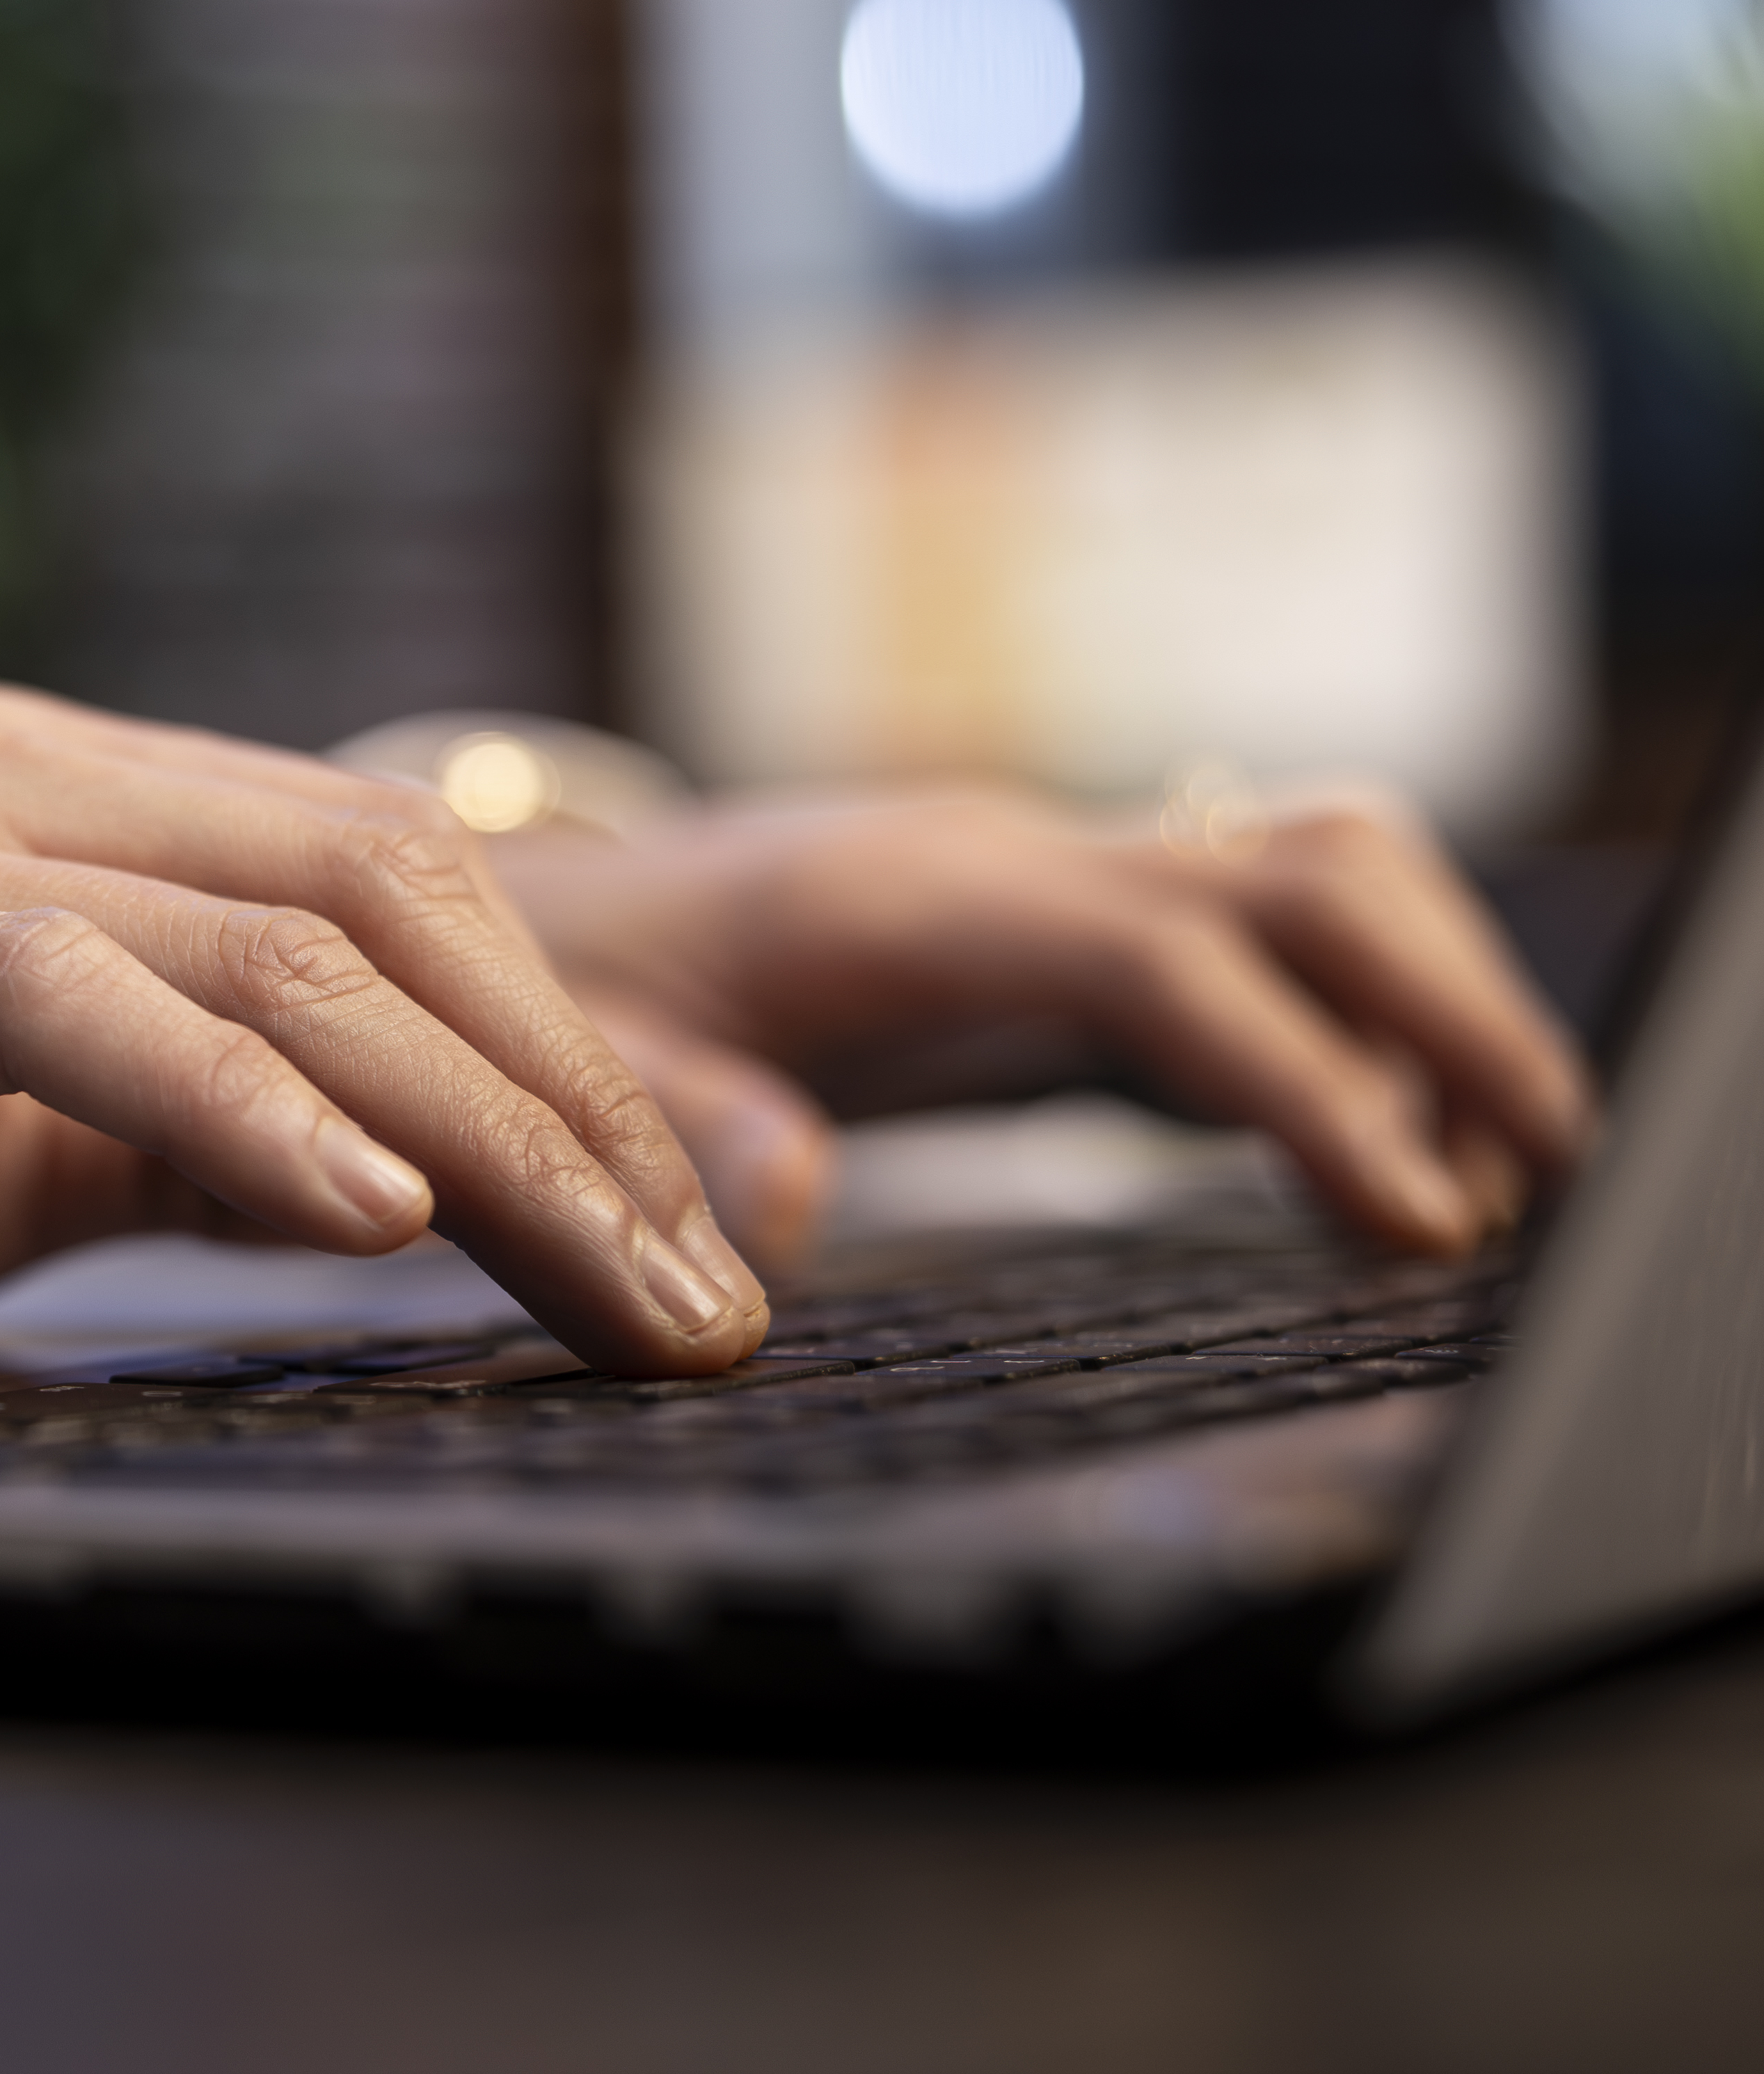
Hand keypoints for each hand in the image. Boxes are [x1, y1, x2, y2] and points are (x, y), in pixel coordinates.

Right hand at [0, 688, 767, 1376]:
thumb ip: (158, 1124)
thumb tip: (404, 1187)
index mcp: (17, 791)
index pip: (379, 874)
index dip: (577, 1045)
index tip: (708, 1225)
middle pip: (375, 891)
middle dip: (587, 1098)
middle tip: (716, 1296)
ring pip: (263, 937)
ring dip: (485, 1131)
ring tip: (627, 1292)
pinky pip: (54, 993)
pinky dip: (235, 1096)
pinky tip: (367, 1209)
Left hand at [491, 788, 1594, 1267]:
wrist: (537, 901)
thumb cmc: (557, 985)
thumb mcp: (571, 1061)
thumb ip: (674, 1124)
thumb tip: (788, 1199)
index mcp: (899, 901)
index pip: (1151, 955)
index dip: (1297, 1075)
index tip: (1408, 1213)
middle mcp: (1008, 860)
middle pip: (1302, 868)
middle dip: (1450, 1009)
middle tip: (1537, 1179)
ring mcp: (1059, 876)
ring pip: (1320, 874)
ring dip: (1432, 1006)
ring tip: (1479, 1184)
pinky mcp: (1081, 922)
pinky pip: (1276, 933)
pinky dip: (1367, 1026)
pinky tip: (1382, 1161)